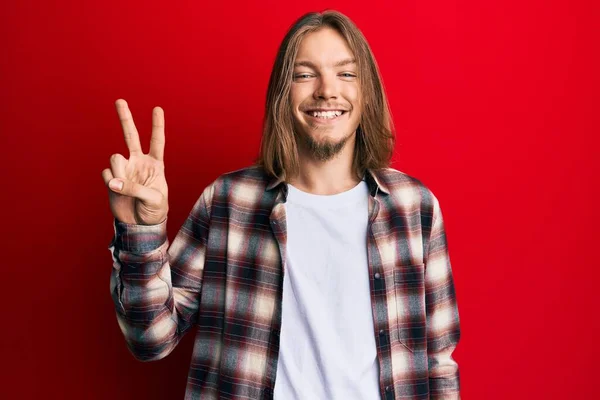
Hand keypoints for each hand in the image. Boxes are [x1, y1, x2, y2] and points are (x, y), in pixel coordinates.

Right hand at [101, 99, 168, 224]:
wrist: (140, 224)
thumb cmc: (154, 210)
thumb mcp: (153, 199)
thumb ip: (135, 188)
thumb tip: (113, 181)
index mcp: (155, 164)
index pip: (157, 141)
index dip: (157, 125)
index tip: (157, 108)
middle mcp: (139, 162)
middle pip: (131, 135)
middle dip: (126, 118)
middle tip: (120, 100)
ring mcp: (124, 169)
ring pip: (115, 157)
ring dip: (119, 171)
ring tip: (124, 186)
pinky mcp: (112, 178)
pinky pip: (107, 174)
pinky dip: (111, 183)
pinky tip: (117, 191)